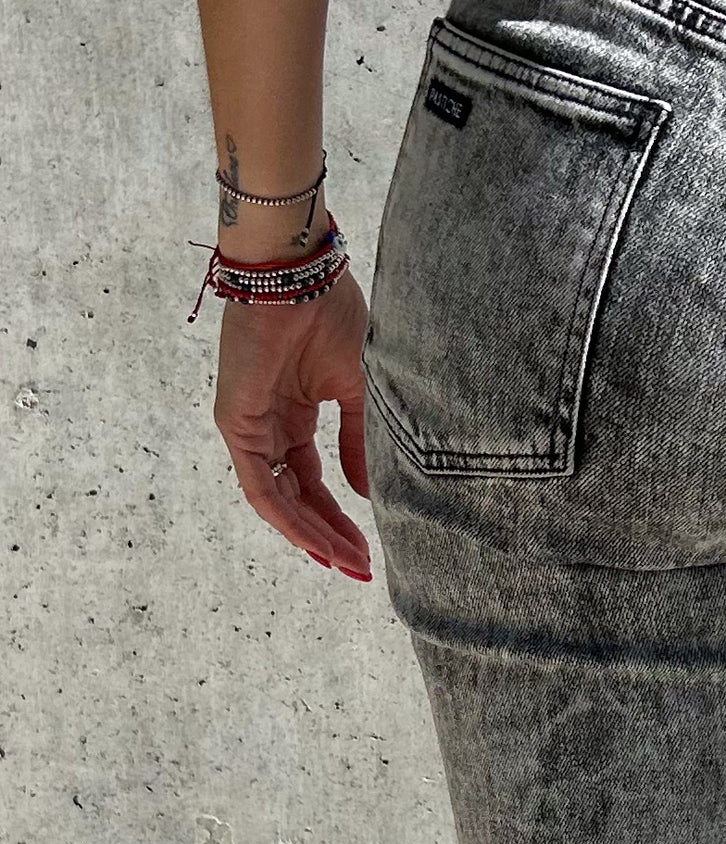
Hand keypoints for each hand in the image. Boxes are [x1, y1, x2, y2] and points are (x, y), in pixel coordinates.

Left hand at [212, 272, 372, 579]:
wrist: (298, 275)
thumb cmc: (331, 315)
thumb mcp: (360, 391)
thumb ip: (359, 444)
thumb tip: (367, 493)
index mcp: (296, 413)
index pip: (315, 479)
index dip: (341, 516)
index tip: (371, 547)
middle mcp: (271, 424)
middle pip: (298, 496)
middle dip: (329, 535)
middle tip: (361, 568)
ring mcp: (250, 426)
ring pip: (279, 500)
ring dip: (312, 536)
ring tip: (348, 562)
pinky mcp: (237, 424)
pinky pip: (262, 487)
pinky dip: (290, 518)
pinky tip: (319, 542)